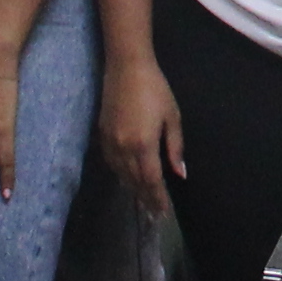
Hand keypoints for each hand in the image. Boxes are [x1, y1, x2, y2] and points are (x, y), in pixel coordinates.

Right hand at [98, 52, 180, 212]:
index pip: (151, 181)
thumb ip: (175, 148)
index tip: (163, 212)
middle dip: (145, 198)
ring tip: (142, 200)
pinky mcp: (102, 135)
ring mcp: (110, 142)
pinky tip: (126, 178)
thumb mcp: (172, 117)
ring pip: (121, 174)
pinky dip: (120, 174)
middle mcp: (124, 148)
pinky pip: (111, 163)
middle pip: (135, 181)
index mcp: (143, 145)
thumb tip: (179, 173)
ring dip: (132, 188)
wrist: (126, 67)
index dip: (157, 198)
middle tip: (154, 213)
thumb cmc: (155, 89)